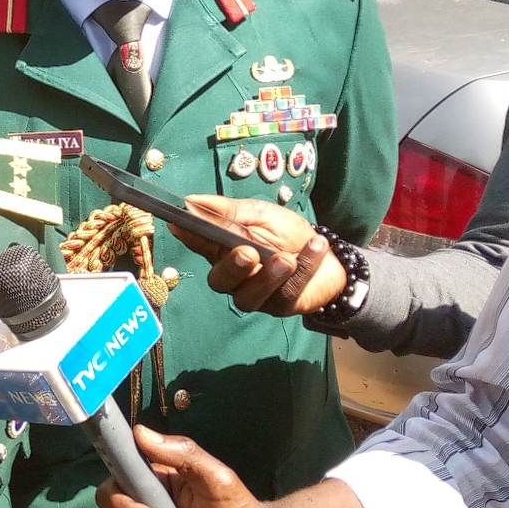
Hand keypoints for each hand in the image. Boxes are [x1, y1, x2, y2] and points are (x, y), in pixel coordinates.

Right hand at [164, 195, 344, 315]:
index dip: (188, 234)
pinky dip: (304, 268)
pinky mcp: (280, 305)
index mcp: (222, 249)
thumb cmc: (287, 234)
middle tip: (248, 253)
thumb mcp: (260, 214)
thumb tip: (189, 201)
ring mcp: (256, 294)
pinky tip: (315, 246)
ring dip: (269, 276)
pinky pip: (286, 294)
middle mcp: (234, 276)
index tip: (180, 222)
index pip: (198, 242)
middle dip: (231, 267)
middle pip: (220, 280)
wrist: (328, 256)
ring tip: (287, 258)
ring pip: (249, 296)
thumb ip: (228, 211)